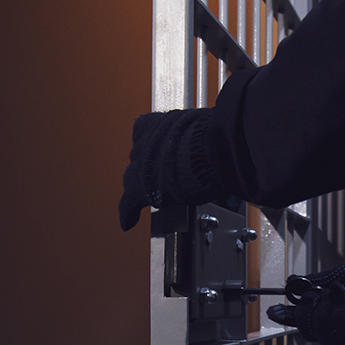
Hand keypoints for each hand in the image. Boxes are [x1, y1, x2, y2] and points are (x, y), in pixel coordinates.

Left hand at [119, 109, 213, 230]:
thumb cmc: (213, 138)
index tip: (157, 149)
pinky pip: (128, 204)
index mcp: (160, 123)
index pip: (143, 129)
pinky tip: (128, 221)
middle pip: (138, 157)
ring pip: (131, 178)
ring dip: (138, 187)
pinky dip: (128, 214)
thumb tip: (217, 138)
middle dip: (145, 166)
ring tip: (147, 195)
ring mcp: (140, 165)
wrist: (207, 151)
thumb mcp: (204, 129)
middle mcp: (145, 142)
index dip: (151, 142)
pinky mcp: (140, 189)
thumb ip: (200, 135)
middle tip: (157, 175)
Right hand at [267, 277, 344, 344]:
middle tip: (311, 294)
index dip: (287, 317)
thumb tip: (291, 283)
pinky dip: (338, 310)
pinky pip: (341, 330)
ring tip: (332, 291)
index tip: (274, 310)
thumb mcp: (337, 275)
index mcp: (327, 311)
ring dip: (322, 312)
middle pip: (309, 333)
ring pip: (323, 335)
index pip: (302, 320)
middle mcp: (336, 324)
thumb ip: (314, 282)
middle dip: (304, 314)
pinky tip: (343, 293)